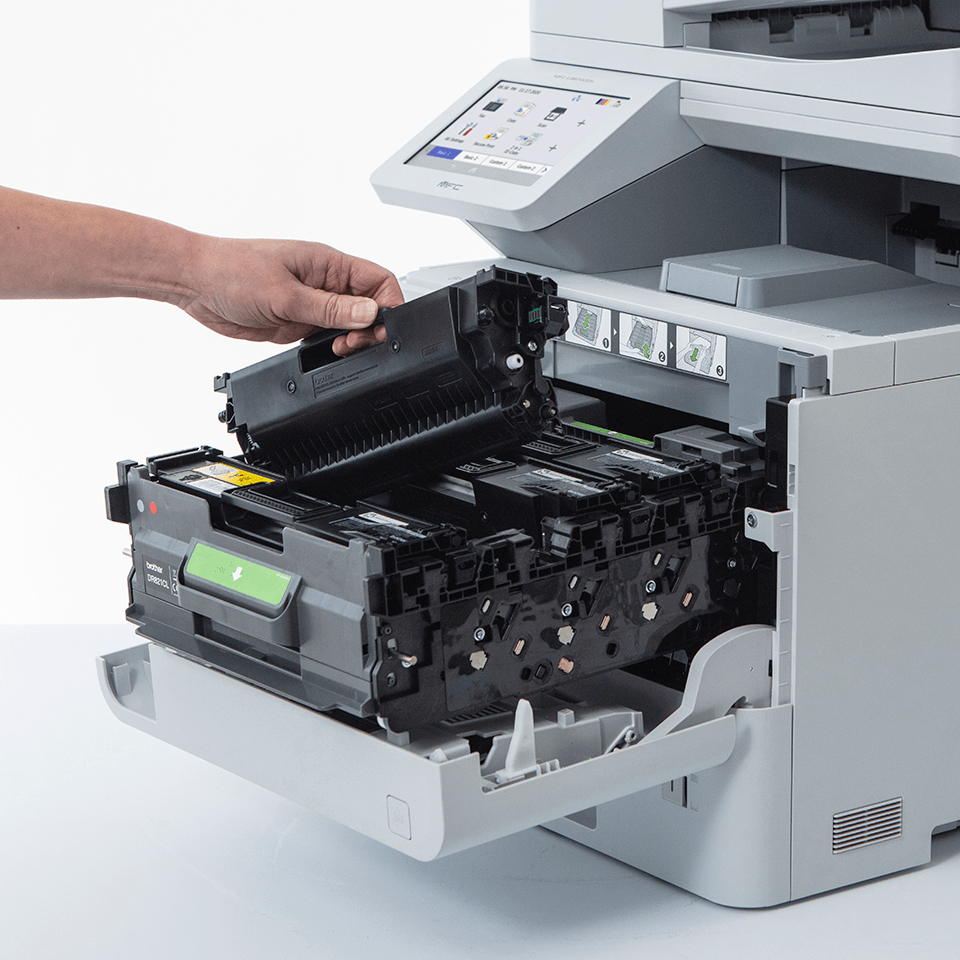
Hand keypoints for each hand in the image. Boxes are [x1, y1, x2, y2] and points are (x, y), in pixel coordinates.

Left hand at [180, 236, 403, 350]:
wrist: (195, 283)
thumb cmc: (231, 270)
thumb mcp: (285, 294)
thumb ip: (330, 308)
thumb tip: (370, 312)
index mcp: (328, 263)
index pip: (379, 280)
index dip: (388, 305)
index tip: (379, 329)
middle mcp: (325, 282)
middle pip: (369, 306)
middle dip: (369, 329)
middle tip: (351, 345)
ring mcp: (313, 302)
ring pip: (350, 324)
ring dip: (350, 340)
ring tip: (337, 350)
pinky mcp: (299, 321)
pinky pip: (328, 335)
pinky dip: (332, 349)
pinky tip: (323, 353)